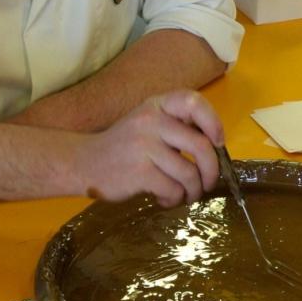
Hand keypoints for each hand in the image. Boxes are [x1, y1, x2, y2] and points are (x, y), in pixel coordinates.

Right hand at [77, 90, 223, 207]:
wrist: (83, 163)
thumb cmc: (123, 146)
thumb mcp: (148, 124)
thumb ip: (176, 127)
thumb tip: (215, 148)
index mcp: (157, 105)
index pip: (193, 102)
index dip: (213, 122)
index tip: (218, 142)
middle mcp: (151, 121)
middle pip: (201, 146)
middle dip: (212, 171)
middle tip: (208, 183)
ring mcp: (144, 146)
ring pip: (189, 173)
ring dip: (193, 191)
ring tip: (185, 194)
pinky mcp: (139, 172)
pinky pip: (173, 189)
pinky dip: (174, 199)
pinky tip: (164, 197)